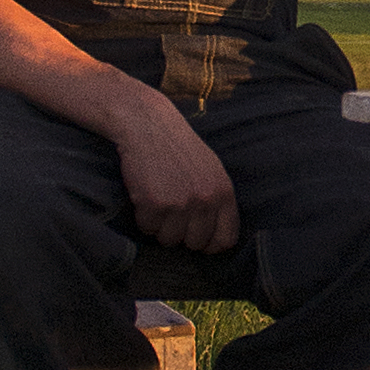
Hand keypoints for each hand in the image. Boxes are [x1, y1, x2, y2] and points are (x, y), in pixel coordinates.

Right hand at [102, 85, 241, 251]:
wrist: (148, 124)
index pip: (226, 240)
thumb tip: (218, 240)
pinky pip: (148, 229)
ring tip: (158, 199)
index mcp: (224, 192)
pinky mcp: (155, 204)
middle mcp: (206, 200)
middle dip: (181, 234)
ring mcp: (181, 203)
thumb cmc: (178, 148)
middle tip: (171, 212)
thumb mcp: (211, 170)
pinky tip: (144, 195)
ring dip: (160, 226)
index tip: (197, 239)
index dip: (210, 244)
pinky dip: (143, 217)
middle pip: (195, 244)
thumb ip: (217, 202)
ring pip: (169, 240)